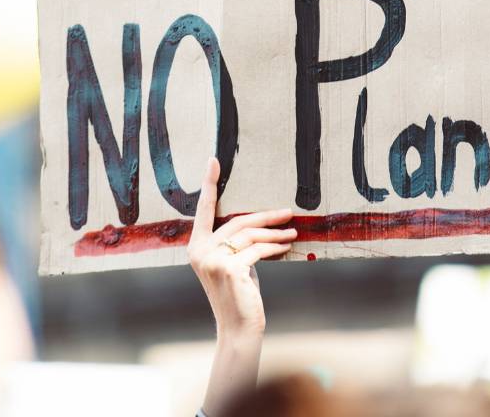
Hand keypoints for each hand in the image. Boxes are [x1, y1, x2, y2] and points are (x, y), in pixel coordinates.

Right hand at [189, 157, 294, 415]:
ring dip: (275, 233)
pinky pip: (257, 250)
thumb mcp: (233, 264)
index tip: (213, 160)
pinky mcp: (230, 268)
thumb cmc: (238, 296)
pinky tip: (287, 246)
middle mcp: (200, 251)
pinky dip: (274, 247)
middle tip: (287, 211)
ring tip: (293, 232)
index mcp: (196, 247)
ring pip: (250, 235)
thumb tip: (259, 223)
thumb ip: (236, 244)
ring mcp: (213, 259)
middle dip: (265, 216)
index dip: (209, 184)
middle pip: (237, 221)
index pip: (204, 210)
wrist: (238, 329)